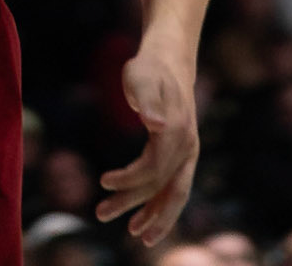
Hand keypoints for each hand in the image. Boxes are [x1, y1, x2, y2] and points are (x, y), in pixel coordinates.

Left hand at [97, 43, 198, 245]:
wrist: (170, 59)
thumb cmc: (149, 67)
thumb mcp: (141, 77)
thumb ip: (146, 99)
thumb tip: (154, 122)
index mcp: (176, 132)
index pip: (152, 169)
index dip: (128, 180)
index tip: (103, 182)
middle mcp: (187, 146)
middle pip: (162, 187)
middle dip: (136, 206)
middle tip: (102, 215)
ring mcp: (188, 151)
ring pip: (173, 193)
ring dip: (153, 215)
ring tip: (133, 233)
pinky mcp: (184, 153)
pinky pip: (175, 186)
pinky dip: (162, 204)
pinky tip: (145, 216)